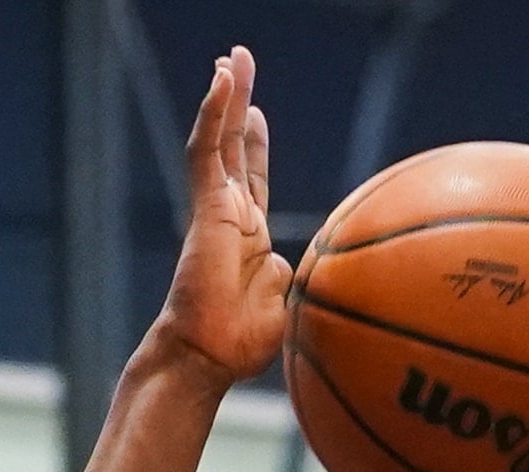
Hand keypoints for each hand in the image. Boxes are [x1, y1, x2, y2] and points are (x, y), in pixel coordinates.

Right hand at [157, 49, 290, 386]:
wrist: (210, 355)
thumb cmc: (246, 343)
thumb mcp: (290, 300)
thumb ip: (303, 273)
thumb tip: (323, 261)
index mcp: (249, 237)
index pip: (252, 179)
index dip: (254, 146)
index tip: (256, 115)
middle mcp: (230, 216)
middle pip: (233, 148)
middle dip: (238, 105)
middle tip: (240, 63)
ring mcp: (215, 209)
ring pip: (219, 141)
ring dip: (226, 98)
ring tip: (232, 59)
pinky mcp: (205, 208)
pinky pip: (207, 153)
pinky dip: (214, 115)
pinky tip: (222, 82)